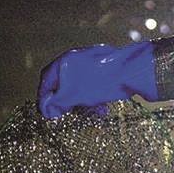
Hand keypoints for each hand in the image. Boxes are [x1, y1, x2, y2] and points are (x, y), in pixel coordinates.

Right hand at [37, 42, 158, 118]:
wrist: (129, 73)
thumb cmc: (98, 83)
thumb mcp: (72, 96)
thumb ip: (56, 103)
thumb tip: (46, 109)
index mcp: (63, 62)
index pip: (46, 80)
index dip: (44, 97)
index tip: (46, 111)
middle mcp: (75, 59)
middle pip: (63, 83)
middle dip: (66, 101)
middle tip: (68, 113)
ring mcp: (90, 62)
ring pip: (80, 85)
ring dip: (82, 101)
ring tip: (89, 112)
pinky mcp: (104, 68)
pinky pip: (93, 84)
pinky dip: (94, 97)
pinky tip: (101, 109)